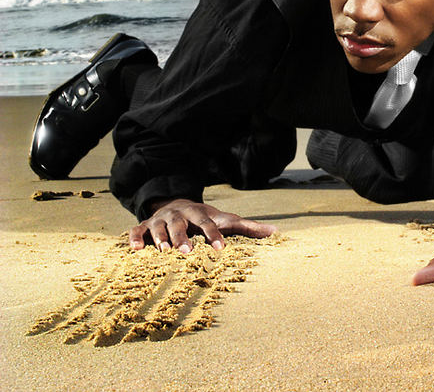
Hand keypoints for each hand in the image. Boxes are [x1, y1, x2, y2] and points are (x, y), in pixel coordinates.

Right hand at [129, 198, 276, 252]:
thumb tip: (275, 232)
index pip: (209, 223)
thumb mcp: (226, 220)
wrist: (178, 204)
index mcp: (200, 214)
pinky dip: (134, 239)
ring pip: (159, 226)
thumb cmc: (207, 219)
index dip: (215, 235)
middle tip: (188, 252)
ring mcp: (161, 219)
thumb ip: (248, 227)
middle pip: (181, 224)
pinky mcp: (145, 226)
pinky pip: (136, 231)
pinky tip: (135, 251)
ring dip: (160, 238)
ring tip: (163, 253)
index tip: (221, 249)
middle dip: (184, 237)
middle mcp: (180, 214)